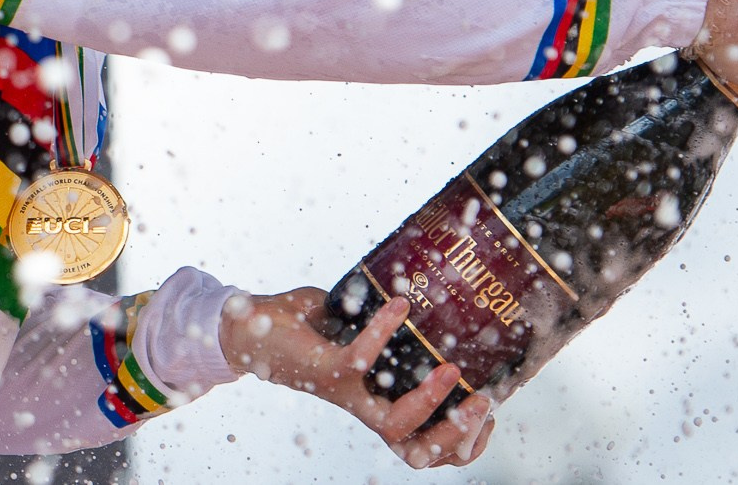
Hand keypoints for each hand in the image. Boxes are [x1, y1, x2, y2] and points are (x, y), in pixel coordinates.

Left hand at [217, 288, 495, 468]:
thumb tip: (425, 287)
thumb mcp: (356, 328)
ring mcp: (344, 393)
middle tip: (482, 402)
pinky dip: (382, 333)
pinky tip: (400, 305)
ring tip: (451, 369)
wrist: (247, 326)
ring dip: (427, 402)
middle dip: (455, 436)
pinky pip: (359, 361)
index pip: (423, 444)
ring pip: (391, 424)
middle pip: (415, 450)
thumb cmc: (305, 327)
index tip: (489, 413)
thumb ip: (386, 320)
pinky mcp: (323, 369)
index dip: (461, 443)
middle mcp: (363, 406)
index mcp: (377, 402)